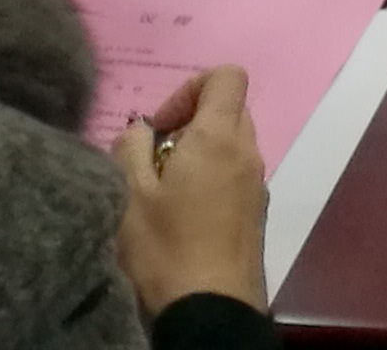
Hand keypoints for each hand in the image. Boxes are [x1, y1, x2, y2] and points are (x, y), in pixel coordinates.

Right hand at [114, 66, 270, 314]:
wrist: (211, 310)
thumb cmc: (167, 247)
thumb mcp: (129, 194)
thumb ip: (130, 147)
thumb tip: (141, 130)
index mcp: (220, 137)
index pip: (226, 76)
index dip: (190, 88)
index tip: (160, 126)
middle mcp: (248, 153)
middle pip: (227, 111)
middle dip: (189, 124)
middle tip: (155, 161)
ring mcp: (257, 186)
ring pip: (231, 146)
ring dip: (199, 156)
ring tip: (164, 194)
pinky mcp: (256, 215)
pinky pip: (236, 177)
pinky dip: (212, 181)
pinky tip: (183, 218)